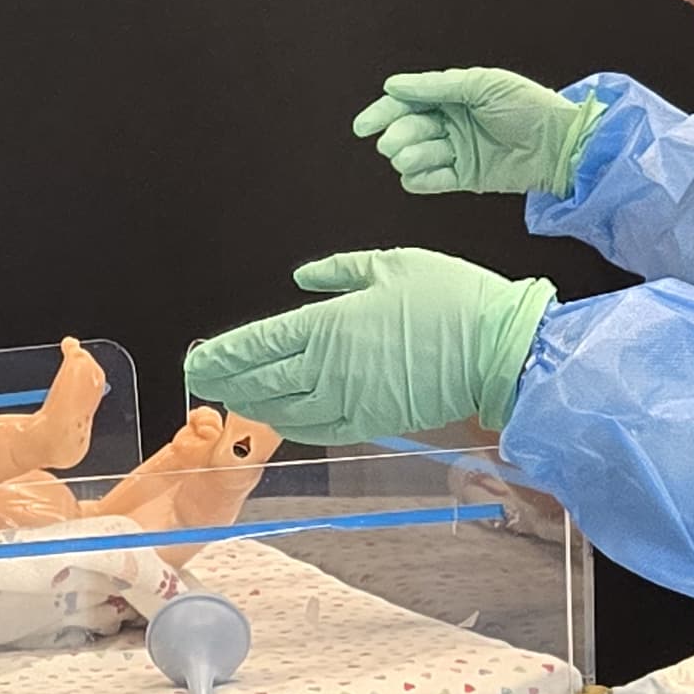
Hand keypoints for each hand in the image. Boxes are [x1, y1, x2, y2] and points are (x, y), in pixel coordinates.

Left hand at [185, 248, 556, 441]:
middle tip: (205, 382)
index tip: (198, 360)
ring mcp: (349, 400)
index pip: (257, 345)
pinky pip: (318, 430)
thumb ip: (338, 272)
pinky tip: (280, 419)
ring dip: (254, 407)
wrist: (495, 347)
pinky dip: (292, 425)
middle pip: (262, 381)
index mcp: (327, 326)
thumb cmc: (449, 299)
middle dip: (228, 382)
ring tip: (234, 400)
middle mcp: (329, 368)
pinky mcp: (371, 421)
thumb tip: (304, 279)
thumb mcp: (390, 264)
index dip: (222, 355)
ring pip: (284, 411)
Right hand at [352, 67, 598, 199]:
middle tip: (392, 144)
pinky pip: (434, 180)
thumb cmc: (528, 106)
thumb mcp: (481, 85)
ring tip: (408, 158)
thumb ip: (436, 86)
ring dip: (409, 156)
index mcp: (455, 95)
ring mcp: (460, 150)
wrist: (561, 145)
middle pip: (410, 128)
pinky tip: (415, 176)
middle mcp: (454, 122)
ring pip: (418, 155)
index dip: (384, 111)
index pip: (409, 101)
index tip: (364, 126)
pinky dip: (421, 180)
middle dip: (397, 135)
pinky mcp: (468, 177)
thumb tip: (392, 85)